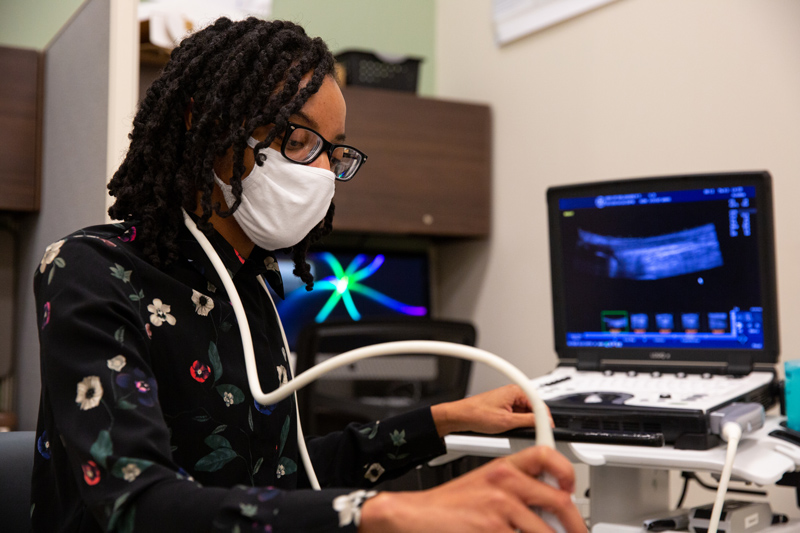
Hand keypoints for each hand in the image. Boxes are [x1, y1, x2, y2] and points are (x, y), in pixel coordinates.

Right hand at [359, 445, 586, 532]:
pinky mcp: (493, 530)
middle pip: (559, 500)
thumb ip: (512, 488)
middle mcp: (504, 483)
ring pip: (546, 531)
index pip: (545, 455)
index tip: (572, 489)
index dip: (566, 472)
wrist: (415, 515)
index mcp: (502, 468)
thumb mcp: (482, 485)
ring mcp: (500, 508)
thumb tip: (544, 504)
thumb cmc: (447, 506)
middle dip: (575, 525)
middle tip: (578, 532)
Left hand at [431, 385, 552, 436]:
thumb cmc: (476, 414)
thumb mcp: (507, 421)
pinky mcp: (503, 407)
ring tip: (513, 430)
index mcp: (515, 390)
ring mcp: (507, 400)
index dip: (545, 417)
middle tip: (530, 433)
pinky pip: (516, 415)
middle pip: (533, 409)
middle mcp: (512, 393)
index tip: (547, 428)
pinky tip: (509, 430)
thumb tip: (544, 422)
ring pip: (525, 413)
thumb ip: (528, 422)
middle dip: (533, 421)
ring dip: (523, 424)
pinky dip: (516, 424)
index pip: (539, 402)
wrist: (460, 417)